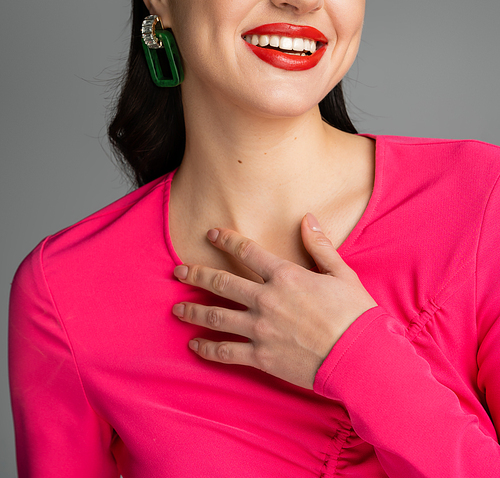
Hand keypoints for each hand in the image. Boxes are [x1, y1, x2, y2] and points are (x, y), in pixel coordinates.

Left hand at [172, 213, 376, 389]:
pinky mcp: (261, 357)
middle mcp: (266, 299)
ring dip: (193, 311)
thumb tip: (307, 218)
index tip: (210, 234)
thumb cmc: (354, 314)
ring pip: (216, 317)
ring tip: (176, 309)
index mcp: (285, 275)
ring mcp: (260, 329)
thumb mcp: (341, 273)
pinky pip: (226, 352)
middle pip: (221, 283)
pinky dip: (207, 349)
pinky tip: (195, 346)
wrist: (359, 357)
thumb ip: (320, 246)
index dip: (226, 240)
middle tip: (178, 272)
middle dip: (196, 275)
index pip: (247, 251)